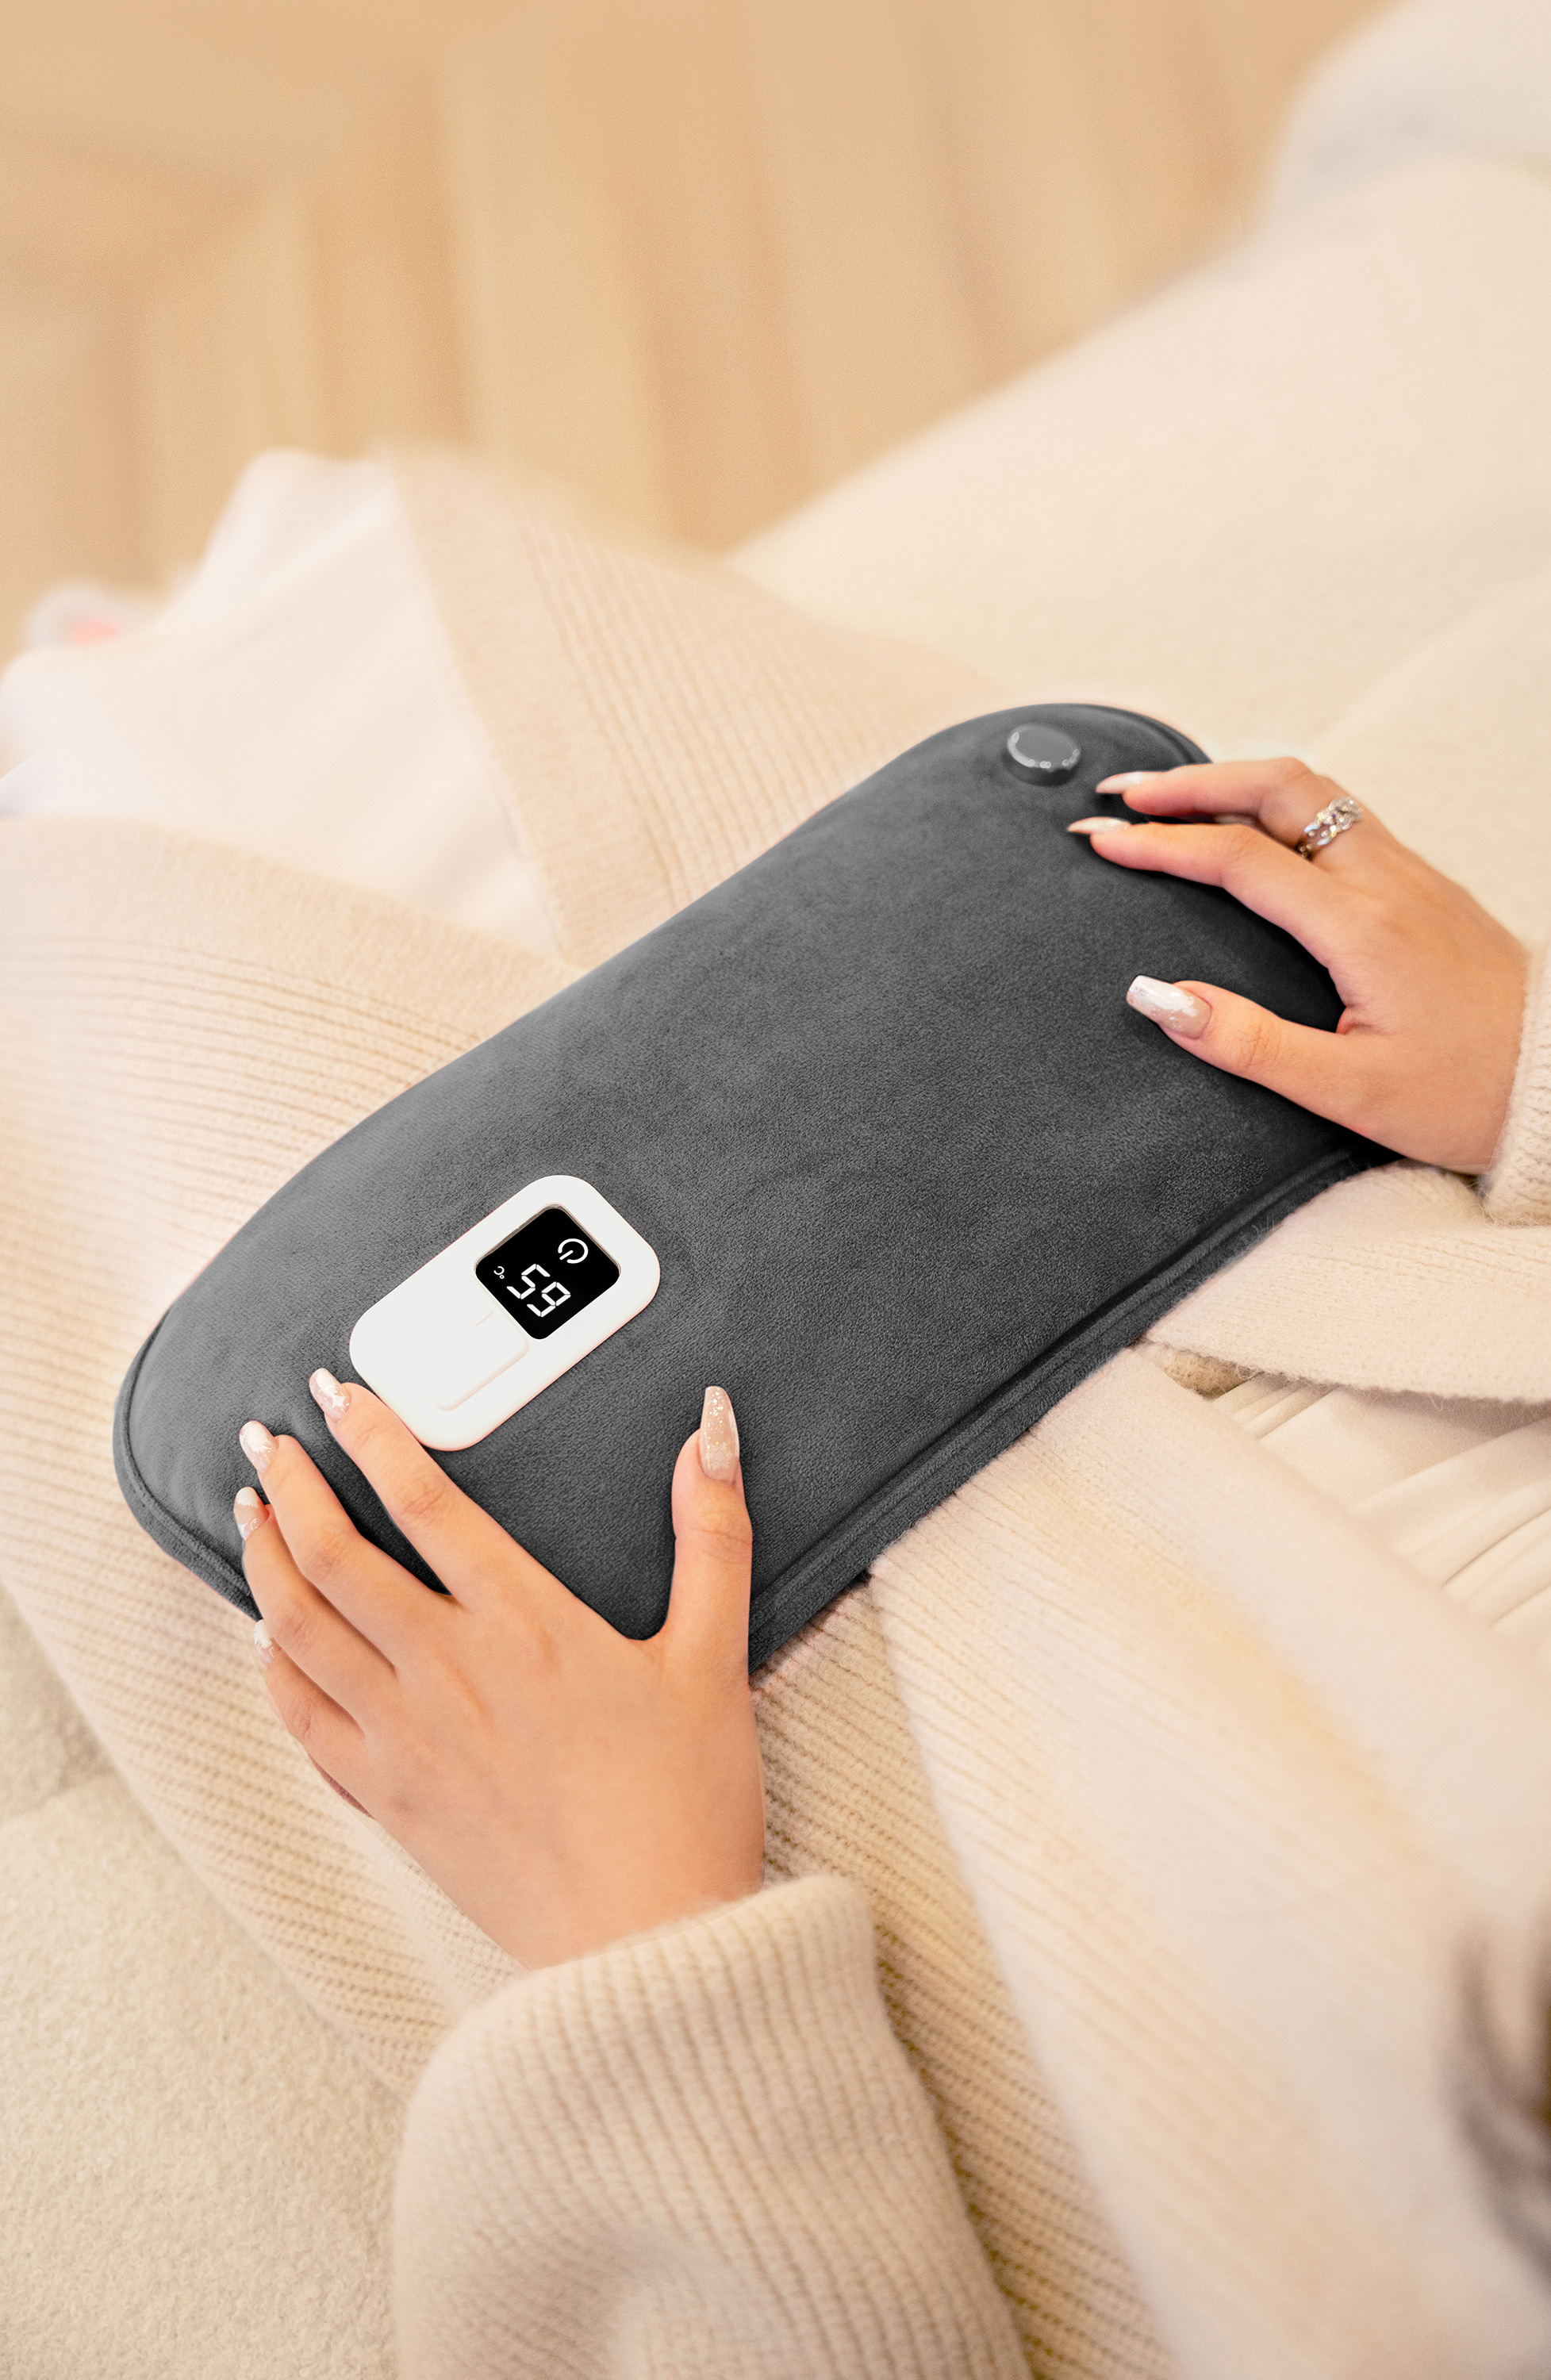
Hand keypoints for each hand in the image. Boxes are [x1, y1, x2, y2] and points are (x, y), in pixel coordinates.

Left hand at [233, 1378, 763, 1969]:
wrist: (649, 1946)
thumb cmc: (687, 1805)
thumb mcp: (715, 1657)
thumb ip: (711, 1536)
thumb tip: (709, 1434)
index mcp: (526, 1625)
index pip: (424, 1501)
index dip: (371, 1434)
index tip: (337, 1393)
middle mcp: (448, 1672)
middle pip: (333, 1556)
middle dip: (291, 1486)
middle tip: (270, 1439)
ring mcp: (406, 1740)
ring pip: (297, 1632)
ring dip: (263, 1562)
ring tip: (252, 1515)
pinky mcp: (389, 1802)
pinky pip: (302, 1722)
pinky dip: (273, 1669)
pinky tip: (269, 1641)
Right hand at [1068, 756, 1527, 1171]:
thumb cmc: (1468, 1094)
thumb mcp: (1348, 1090)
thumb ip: (1248, 1042)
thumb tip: (1158, 998)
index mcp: (1361, 926)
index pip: (1238, 858)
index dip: (1160, 845)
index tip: (1100, 845)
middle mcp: (1387, 881)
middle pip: (1278, 788)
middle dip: (1190, 782)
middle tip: (1122, 797)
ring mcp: (1411, 874)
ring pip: (1313, 791)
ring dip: (1233, 781)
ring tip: (1170, 797)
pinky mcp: (1425, 886)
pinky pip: (1340, 814)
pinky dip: (1275, 802)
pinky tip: (1251, 826)